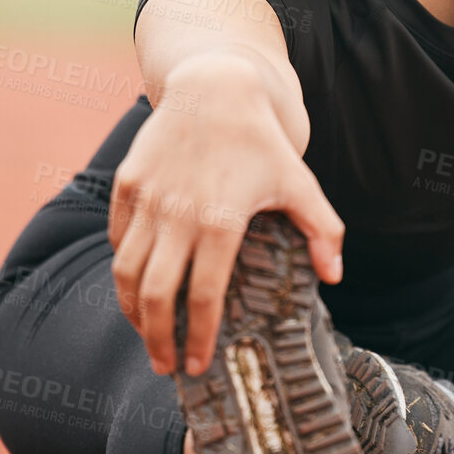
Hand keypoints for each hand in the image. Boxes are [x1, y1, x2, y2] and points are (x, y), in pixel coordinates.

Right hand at [107, 55, 346, 377]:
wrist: (215, 87)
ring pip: (126, 273)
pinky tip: (137, 289)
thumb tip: (335, 276)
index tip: (198, 365)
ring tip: (147, 335)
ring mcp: (146, 199)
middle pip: (156, 296)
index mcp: (221, 221)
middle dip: (158, 340)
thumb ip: (323, 230)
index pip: (205, 297)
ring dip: (133, 313)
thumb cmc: (263, 141)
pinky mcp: (126, 185)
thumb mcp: (301, 182)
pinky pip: (117, 240)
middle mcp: (177, 214)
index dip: (199, 338)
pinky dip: (124, 270)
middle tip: (167, 366)